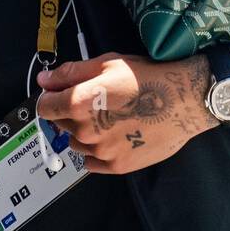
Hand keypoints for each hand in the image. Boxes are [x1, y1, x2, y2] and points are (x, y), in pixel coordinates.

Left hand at [35, 50, 215, 173]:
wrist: (185, 101)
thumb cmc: (149, 78)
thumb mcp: (107, 64)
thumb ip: (70, 73)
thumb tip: (44, 80)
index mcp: (78, 102)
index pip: (45, 107)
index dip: (51, 98)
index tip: (61, 96)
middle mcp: (86, 130)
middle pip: (61, 124)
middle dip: (72, 113)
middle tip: (98, 102)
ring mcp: (101, 151)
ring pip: (77, 143)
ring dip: (86, 133)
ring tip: (112, 119)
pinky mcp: (117, 166)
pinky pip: (92, 163)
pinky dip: (98, 151)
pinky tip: (116, 136)